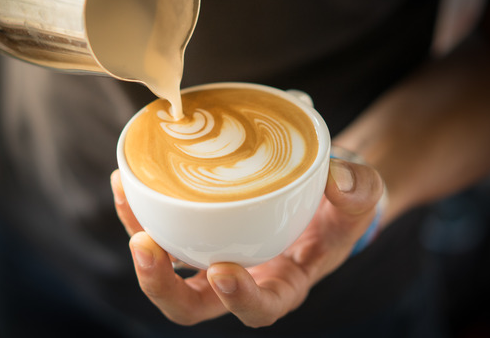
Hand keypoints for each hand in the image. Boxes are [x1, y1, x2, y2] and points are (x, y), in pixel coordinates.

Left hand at [110, 159, 384, 326]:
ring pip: (166, 270)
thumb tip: (337, 179)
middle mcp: (243, 278)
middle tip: (146, 246)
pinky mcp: (196, 232)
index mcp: (284, 282)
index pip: (262, 309)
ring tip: (126, 197)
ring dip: (140, 243)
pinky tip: (125, 181)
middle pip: (193, 305)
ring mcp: (214, 256)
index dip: (240, 301)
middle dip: (162, 286)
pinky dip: (139, 211)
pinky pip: (160, 232)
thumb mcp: (363, 193)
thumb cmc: (341, 201)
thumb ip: (359, 188)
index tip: (223, 274)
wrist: (320, 188)